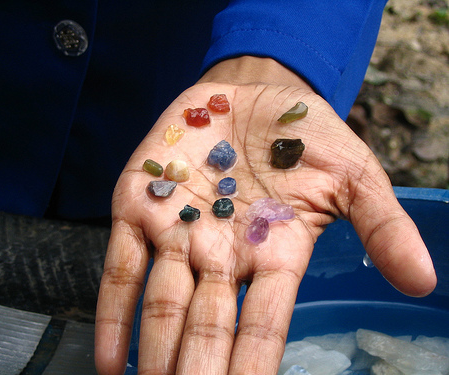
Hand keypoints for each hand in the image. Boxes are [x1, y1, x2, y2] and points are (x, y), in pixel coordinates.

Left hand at [95, 58, 435, 374]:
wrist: (256, 93)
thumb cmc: (306, 137)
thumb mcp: (353, 175)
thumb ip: (382, 225)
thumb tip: (423, 281)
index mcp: (273, 255)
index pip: (262, 327)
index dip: (251, 367)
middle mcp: (221, 255)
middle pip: (207, 326)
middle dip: (197, 369)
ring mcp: (177, 232)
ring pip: (162, 304)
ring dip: (155, 352)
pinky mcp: (139, 205)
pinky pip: (122, 266)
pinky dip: (113, 311)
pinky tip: (108, 360)